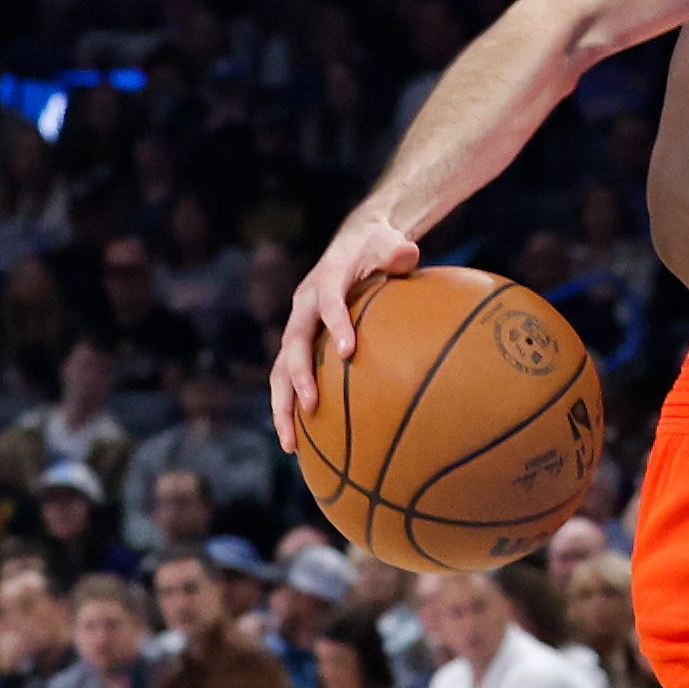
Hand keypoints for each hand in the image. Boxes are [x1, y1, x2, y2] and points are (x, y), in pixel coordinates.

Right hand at [268, 211, 422, 444]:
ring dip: (282, 405)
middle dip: (298, 376)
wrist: (353, 243)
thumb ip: (397, 251)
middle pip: (293, 342)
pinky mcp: (300, 342)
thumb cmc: (377, 246)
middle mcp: (304, 304)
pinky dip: (291, 409)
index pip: (330, 303)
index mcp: (327, 279)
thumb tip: (408, 254)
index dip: (337, 324)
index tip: (349, 352)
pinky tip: (301, 445)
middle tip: (312, 406)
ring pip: (280, 368)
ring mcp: (298, 325)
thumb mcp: (388, 242)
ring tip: (291, 444)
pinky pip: (288, 379)